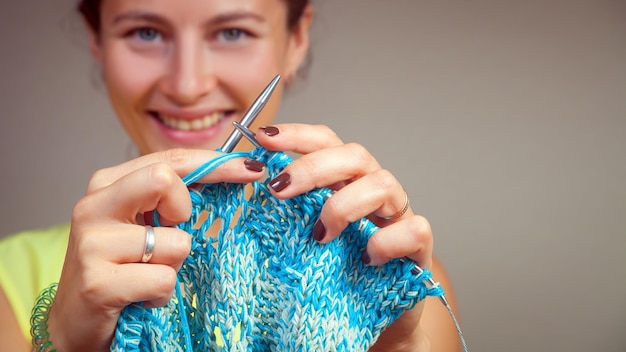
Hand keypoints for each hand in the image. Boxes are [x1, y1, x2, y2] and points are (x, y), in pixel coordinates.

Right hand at [48, 149, 264, 351]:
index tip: (251, 168)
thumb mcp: (141, 221)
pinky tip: (140, 296)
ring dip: (173, 265)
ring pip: (176, 242)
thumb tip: (229, 171)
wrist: (76, 320)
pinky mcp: (99, 283)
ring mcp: (94, 244)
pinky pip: (165, 279)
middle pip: (165, 180)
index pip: (170, 161)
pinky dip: (163, 293)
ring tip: (145, 274)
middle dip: (183, 210)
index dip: (215, 163)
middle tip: (170, 232)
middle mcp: (94, 206)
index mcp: (107, 184)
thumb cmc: (119, 267)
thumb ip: (171, 196)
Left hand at [256, 124, 433, 349]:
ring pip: (383, 183)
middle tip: (278, 189)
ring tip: (319, 236)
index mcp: (345, 181)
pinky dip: (386, 241)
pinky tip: (366, 258)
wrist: (371, 316)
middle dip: (313, 167)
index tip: (263, 139)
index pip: (327, 142)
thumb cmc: (333, 271)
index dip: (297, 135)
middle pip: (354, 155)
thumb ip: (286, 210)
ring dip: (344, 205)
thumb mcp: (303, 236)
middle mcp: (373, 190)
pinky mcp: (419, 247)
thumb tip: (248, 183)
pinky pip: (413, 229)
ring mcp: (398, 216)